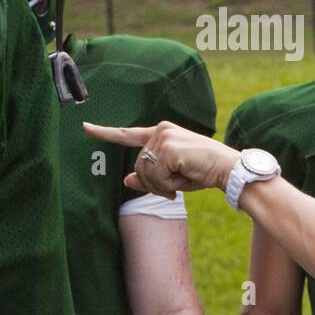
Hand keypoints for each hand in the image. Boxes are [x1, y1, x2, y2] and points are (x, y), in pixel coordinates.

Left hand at [83, 121, 240, 199]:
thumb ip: (149, 177)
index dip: (104, 132)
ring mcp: (163, 137)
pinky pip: (156, 177)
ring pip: (145, 174)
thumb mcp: (173, 176)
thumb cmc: (203, 171)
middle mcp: (160, 130)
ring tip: (183, 179)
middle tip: (175, 186)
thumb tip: (127, 180)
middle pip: (138, 167)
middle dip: (154, 184)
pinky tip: (185, 176)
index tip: (85, 128)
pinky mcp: (168, 148)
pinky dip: (170, 184)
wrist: (228, 168)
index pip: (127, 134)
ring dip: (162, 185)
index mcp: (161, 133)